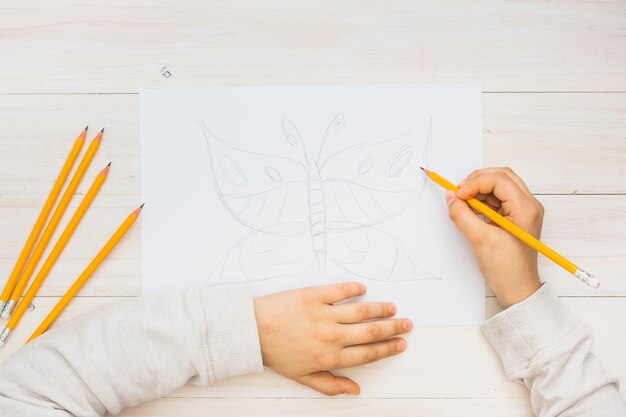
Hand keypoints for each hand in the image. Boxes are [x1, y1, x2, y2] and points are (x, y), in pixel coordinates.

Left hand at [253, 282, 410, 395]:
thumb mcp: (302, 376)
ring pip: (361, 311)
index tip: (400, 344)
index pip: (367, 353)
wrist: (251, 330)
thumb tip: (354, 390)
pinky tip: (363, 289)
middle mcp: (332, 336)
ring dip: (380, 309)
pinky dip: (354, 288)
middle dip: (392, 328)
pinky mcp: (314, 295)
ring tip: (392, 307)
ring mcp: (324, 314)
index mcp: (330, 358)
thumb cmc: (276, 354)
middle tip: (406, 323)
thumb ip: (330, 384)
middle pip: (371, 332)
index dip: (387, 349)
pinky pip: (340, 290)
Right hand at [446, 167, 542, 307]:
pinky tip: (471, 209)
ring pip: (499, 185)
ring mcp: (523, 210)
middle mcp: (528, 206)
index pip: (499, 180)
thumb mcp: (479, 240)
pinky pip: (498, 198)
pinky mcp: (515, 216)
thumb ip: (462, 215)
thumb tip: (451, 197)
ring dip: (479, 189)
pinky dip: (482, 199)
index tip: (458, 194)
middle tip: (459, 192)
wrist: (518, 289)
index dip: (475, 183)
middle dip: (477, 180)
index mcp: (525, 209)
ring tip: (464, 202)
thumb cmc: (506, 269)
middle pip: (501, 177)